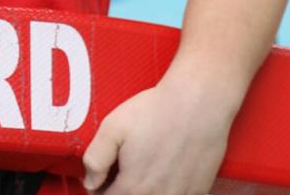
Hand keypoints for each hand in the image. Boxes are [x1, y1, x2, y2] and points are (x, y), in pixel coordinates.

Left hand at [81, 79, 236, 194]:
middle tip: (118, 174)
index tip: (101, 180)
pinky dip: (166, 190)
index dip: (100, 190)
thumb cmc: (155, 112)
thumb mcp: (112, 128)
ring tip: (141, 171)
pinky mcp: (199, 189)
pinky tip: (163, 173)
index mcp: (133, 186)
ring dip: (143, 191)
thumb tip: (90, 182)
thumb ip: (96, 160)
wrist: (198, 104)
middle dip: (120, 191)